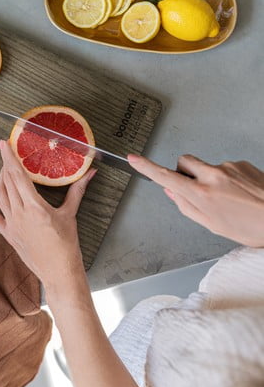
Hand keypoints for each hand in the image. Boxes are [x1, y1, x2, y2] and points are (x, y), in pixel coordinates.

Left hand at [0, 140, 96, 291]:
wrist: (58, 272)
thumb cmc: (66, 246)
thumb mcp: (71, 215)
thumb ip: (78, 190)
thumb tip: (90, 173)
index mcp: (35, 207)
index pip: (18, 176)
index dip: (10, 158)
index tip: (4, 144)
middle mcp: (19, 214)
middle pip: (8, 181)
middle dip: (6, 163)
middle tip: (8, 150)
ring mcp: (11, 224)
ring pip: (0, 194)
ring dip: (0, 177)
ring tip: (4, 165)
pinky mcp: (7, 233)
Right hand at [128, 153, 263, 246]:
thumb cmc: (252, 227)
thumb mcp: (214, 225)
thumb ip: (188, 207)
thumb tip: (172, 192)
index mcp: (202, 194)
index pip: (166, 176)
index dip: (147, 167)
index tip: (134, 159)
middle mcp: (213, 176)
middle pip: (184, 162)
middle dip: (184, 171)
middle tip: (194, 188)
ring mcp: (228, 167)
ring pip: (206, 167)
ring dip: (210, 178)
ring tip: (229, 200)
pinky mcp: (241, 163)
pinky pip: (225, 168)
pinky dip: (228, 179)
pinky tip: (240, 194)